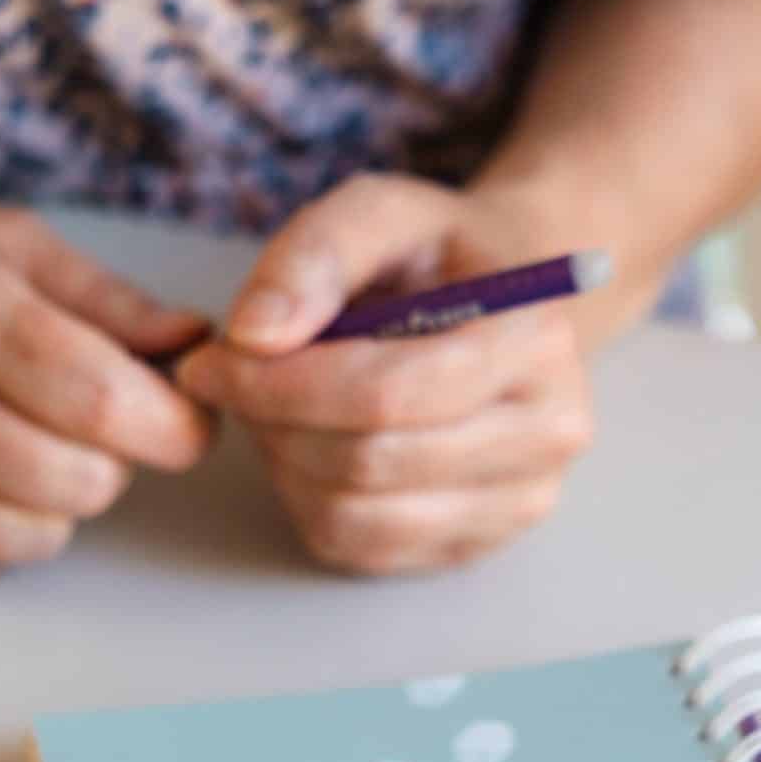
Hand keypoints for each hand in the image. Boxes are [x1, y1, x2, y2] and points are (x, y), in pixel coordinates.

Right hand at [0, 199, 212, 572]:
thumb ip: (105, 301)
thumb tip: (202, 347)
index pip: (102, 399)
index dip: (172, 426)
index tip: (189, 427)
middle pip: (82, 479)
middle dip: (113, 462)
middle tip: (88, 427)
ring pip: (39, 533)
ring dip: (55, 499)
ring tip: (10, 441)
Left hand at [176, 174, 629, 574]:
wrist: (506, 309)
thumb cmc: (440, 259)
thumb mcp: (384, 211)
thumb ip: (316, 254)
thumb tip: (255, 334)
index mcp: (536, 340)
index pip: (385, 393)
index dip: (277, 385)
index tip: (210, 363)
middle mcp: (550, 431)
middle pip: (367, 460)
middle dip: (274, 422)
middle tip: (234, 381)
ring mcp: (521, 500)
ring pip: (355, 517)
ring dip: (285, 465)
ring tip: (275, 409)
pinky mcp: (478, 545)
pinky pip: (360, 550)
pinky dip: (308, 501)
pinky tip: (309, 447)